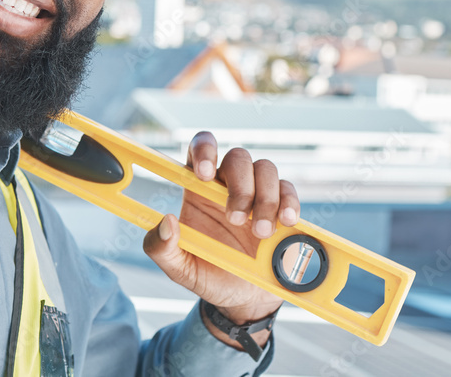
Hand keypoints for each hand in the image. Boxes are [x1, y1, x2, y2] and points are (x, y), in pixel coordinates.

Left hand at [143, 131, 299, 346]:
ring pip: (266, 169)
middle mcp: (228, 185)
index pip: (200, 150)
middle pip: (238, 158)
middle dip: (240, 187)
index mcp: (198, 190)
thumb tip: (166, 222)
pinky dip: (289, 203)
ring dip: (265, 198)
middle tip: (237, 220)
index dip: (204, 150)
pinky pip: (289, 190)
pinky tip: (286, 223)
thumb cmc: (208, 274)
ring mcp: (257, 194)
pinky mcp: (281, 208)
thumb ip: (160, 248)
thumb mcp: (178, 267)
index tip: (205, 174)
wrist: (243, 300)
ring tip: (262, 233)